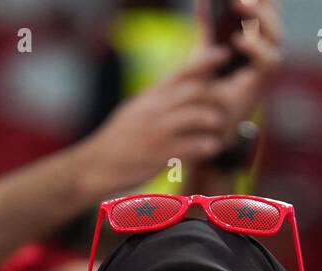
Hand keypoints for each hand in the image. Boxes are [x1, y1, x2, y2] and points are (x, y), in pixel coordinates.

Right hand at [83, 47, 233, 190]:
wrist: (96, 165)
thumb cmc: (118, 139)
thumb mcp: (136, 109)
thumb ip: (158, 97)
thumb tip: (179, 86)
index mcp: (151, 95)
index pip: (182, 70)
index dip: (206, 60)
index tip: (224, 54)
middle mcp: (156, 109)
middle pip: (197, 91)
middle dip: (216, 100)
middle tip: (224, 111)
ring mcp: (159, 131)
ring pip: (200, 116)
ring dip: (215, 124)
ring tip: (218, 133)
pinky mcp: (162, 155)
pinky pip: (196, 146)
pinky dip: (209, 146)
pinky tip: (210, 149)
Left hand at [197, 0, 284, 133]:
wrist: (207, 124)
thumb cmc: (208, 87)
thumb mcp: (205, 51)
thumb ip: (208, 28)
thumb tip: (203, 2)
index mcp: (255, 38)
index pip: (268, 10)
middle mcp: (266, 50)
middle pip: (276, 18)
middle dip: (264, 3)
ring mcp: (266, 67)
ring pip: (276, 35)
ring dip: (261, 18)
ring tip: (240, 4)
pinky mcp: (263, 84)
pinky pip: (268, 62)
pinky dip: (256, 48)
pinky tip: (238, 39)